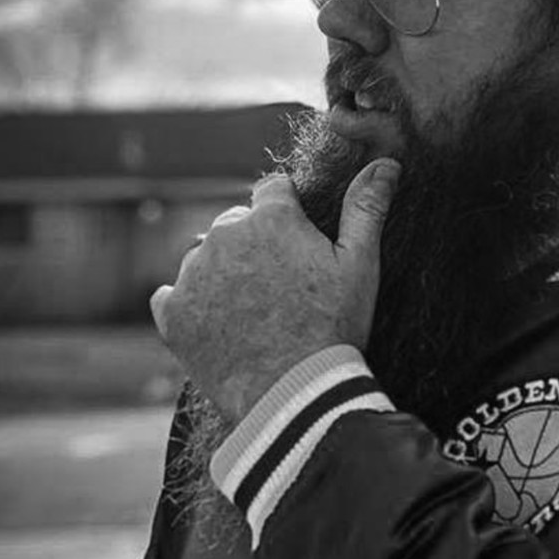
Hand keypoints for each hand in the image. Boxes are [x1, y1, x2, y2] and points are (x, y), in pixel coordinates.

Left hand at [150, 159, 399, 422]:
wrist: (292, 396)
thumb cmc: (334, 329)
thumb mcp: (360, 266)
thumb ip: (366, 208)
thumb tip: (387, 163)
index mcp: (271, 218)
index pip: (272, 189)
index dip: (288, 214)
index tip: (299, 244)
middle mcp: (224, 236)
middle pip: (236, 222)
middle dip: (254, 243)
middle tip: (281, 288)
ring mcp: (193, 275)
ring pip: (205, 258)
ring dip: (222, 273)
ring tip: (253, 313)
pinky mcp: (172, 313)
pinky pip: (172, 295)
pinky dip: (191, 306)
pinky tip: (220, 328)